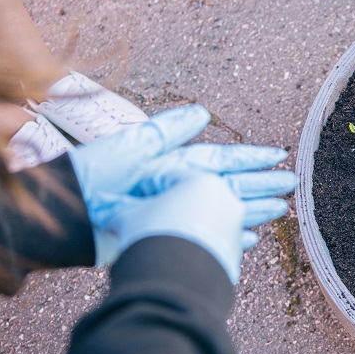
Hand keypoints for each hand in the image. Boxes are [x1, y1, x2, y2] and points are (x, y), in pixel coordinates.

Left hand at [67, 105, 297, 265]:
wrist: (63, 219)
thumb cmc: (92, 179)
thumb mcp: (129, 147)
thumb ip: (166, 133)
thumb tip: (201, 114)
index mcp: (170, 165)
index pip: (219, 159)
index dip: (249, 157)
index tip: (278, 155)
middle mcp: (176, 189)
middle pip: (229, 186)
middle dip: (260, 184)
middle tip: (291, 184)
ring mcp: (173, 214)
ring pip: (223, 211)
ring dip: (251, 211)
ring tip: (280, 210)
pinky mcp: (166, 238)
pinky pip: (207, 237)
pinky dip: (228, 238)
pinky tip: (247, 239)